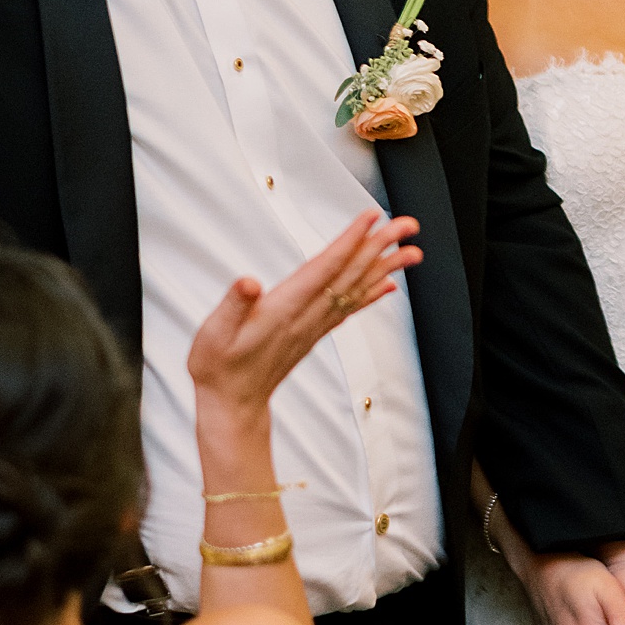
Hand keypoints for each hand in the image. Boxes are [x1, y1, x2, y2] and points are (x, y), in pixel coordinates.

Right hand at [187, 212, 420, 430]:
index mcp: (283, 310)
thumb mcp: (214, 334)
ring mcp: (313, 326)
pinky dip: (371, 294)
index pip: (324, 269)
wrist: (232, 405)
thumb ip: (233, 306)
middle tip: (407, 226)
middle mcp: (305, 317)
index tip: (371, 219)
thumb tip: (248, 283)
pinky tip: (387, 284)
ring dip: (384, 268)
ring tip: (410, 251)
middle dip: (379, 247)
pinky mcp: (314, 334)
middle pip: (349, 276)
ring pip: (355, 291)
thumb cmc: (219, 368)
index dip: (349, 242)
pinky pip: (349, 309)